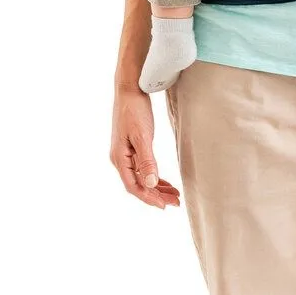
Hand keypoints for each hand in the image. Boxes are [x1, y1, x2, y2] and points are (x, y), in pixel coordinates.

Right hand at [110, 86, 180, 208]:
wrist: (130, 89)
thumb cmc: (134, 110)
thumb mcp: (142, 136)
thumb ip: (147, 161)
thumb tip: (151, 184)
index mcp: (119, 158)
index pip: (133, 186)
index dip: (149, 198)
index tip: (165, 206)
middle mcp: (120, 159)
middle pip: (138, 184)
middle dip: (156, 195)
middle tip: (175, 202)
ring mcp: (125, 153)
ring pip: (141, 177)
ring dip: (157, 187)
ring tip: (174, 195)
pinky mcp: (131, 147)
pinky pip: (142, 168)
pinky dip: (154, 176)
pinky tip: (164, 181)